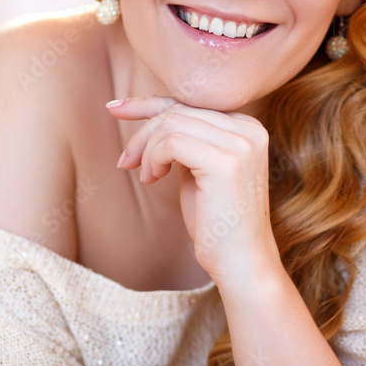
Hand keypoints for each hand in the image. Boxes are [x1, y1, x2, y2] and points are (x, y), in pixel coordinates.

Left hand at [106, 96, 282, 286]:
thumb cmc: (217, 222)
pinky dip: (154, 158)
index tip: (116, 108)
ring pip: (172, 123)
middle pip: (179, 110)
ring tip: (146, 176)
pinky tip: (153, 179)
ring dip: (147, 150)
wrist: (241, 261)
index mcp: (247, 128)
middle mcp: (249, 130)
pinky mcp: (226, 162)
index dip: (150, 104)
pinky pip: (172, 142)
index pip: (192, 103)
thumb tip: (150, 114)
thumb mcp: (199, 169)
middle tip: (126, 162)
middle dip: (143, 132)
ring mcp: (240, 144)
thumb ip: (187, 140)